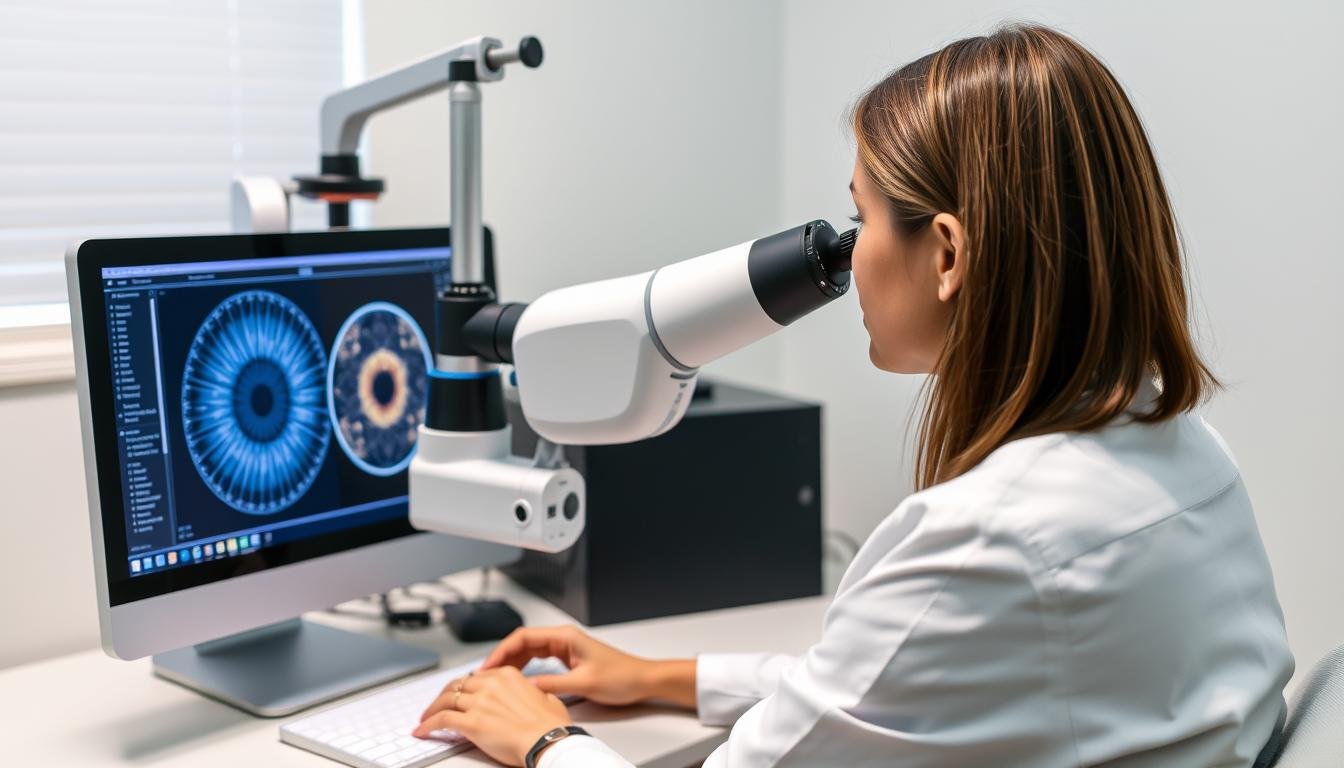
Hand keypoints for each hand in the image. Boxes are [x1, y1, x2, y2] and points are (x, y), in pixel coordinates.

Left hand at [415, 666, 570, 766]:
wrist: (548, 741)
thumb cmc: (550, 725)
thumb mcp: (546, 697)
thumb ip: (533, 691)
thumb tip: (531, 692)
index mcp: (507, 675)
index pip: (476, 676)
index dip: (464, 686)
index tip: (459, 693)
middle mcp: (490, 685)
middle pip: (457, 685)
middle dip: (444, 695)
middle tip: (438, 704)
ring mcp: (479, 703)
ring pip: (446, 700)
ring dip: (432, 710)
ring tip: (425, 718)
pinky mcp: (472, 723)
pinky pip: (442, 720)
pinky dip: (429, 724)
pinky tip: (423, 730)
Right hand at [481, 625, 695, 708]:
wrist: (641, 680)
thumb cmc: (621, 676)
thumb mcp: (583, 684)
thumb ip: (552, 685)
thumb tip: (526, 687)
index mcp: (565, 636)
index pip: (524, 636)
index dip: (502, 650)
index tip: (488, 665)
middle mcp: (563, 638)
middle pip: (523, 642)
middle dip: (503, 656)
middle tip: (486, 674)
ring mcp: (565, 647)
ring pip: (529, 650)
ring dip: (512, 662)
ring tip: (496, 678)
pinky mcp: (568, 658)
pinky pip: (539, 658)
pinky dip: (525, 667)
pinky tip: (517, 678)